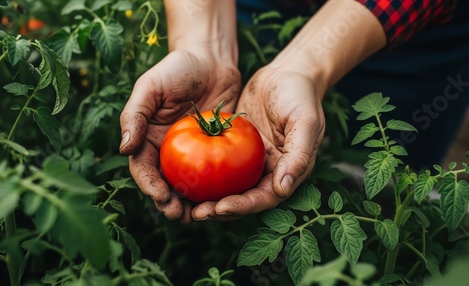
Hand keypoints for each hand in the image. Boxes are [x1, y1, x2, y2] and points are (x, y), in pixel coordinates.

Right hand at [119, 50, 240, 222]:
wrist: (212, 60)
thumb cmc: (177, 69)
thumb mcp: (150, 86)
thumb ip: (134, 114)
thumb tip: (124, 148)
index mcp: (148, 139)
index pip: (144, 169)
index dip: (149, 186)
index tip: (160, 197)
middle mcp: (168, 151)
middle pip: (165, 184)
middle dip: (169, 204)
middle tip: (180, 215)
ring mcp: (192, 154)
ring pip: (189, 186)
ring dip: (192, 204)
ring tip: (200, 215)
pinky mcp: (215, 151)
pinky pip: (214, 174)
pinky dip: (216, 189)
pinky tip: (223, 199)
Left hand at [191, 65, 325, 220]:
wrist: (287, 71)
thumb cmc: (300, 95)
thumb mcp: (305, 122)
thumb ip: (298, 156)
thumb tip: (282, 189)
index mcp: (287, 171)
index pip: (263, 198)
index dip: (242, 207)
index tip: (219, 208)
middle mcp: (268, 171)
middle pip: (243, 198)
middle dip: (220, 209)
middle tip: (197, 213)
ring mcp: (251, 160)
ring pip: (228, 186)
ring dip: (210, 197)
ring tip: (186, 201)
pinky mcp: (237, 146)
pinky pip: (219, 162)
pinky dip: (205, 171)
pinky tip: (184, 174)